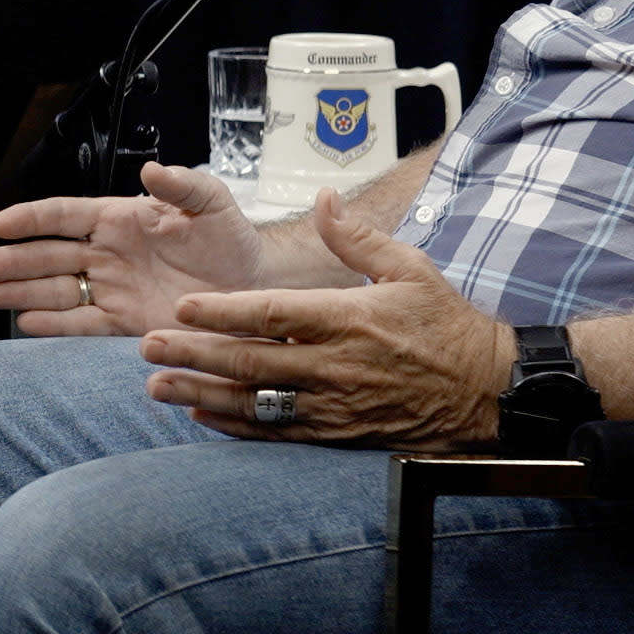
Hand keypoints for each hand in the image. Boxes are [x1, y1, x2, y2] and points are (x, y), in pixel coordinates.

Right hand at [0, 162, 273, 334]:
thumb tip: (151, 169)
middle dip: (13, 261)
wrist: (251, 284)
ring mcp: (112, 288)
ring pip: (56, 290)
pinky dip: (53, 325)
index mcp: (120, 218)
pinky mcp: (123, 322)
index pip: (65, 215)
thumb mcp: (210, 201)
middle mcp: (107, 254)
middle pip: (49, 255)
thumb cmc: (230, 237)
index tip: (1, 224)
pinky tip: (26, 323)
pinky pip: (81, 323)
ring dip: (21, 291)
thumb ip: (181, 184)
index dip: (32, 219)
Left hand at [137, 190, 514, 442]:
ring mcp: (333, 405)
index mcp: (347, 318)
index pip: (271, 315)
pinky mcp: (338, 434)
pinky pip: (276, 433)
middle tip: (147, 347)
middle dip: (192, 355)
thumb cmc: (446, 326)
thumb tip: (326, 199)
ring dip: (201, 396)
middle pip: (249, 361)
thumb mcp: (410, 268)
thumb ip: (357, 238)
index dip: (222, 312)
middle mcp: (334, 365)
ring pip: (254, 403)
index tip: (182, 307)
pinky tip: (202, 417)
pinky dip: (236, 427)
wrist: (487, 391)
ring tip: (159, 388)